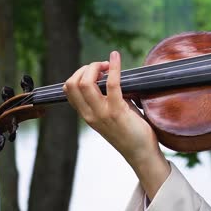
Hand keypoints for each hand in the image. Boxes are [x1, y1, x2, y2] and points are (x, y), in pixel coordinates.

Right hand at [63, 51, 169, 198]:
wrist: (141, 153)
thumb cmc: (130, 132)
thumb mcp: (110, 115)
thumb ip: (105, 99)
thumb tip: (109, 76)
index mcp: (86, 114)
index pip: (68, 89)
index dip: (80, 74)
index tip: (97, 71)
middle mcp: (90, 114)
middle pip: (73, 83)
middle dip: (87, 68)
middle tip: (103, 67)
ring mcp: (102, 114)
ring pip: (85, 82)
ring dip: (96, 67)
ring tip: (108, 65)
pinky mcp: (117, 112)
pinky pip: (111, 84)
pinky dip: (113, 67)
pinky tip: (115, 57)